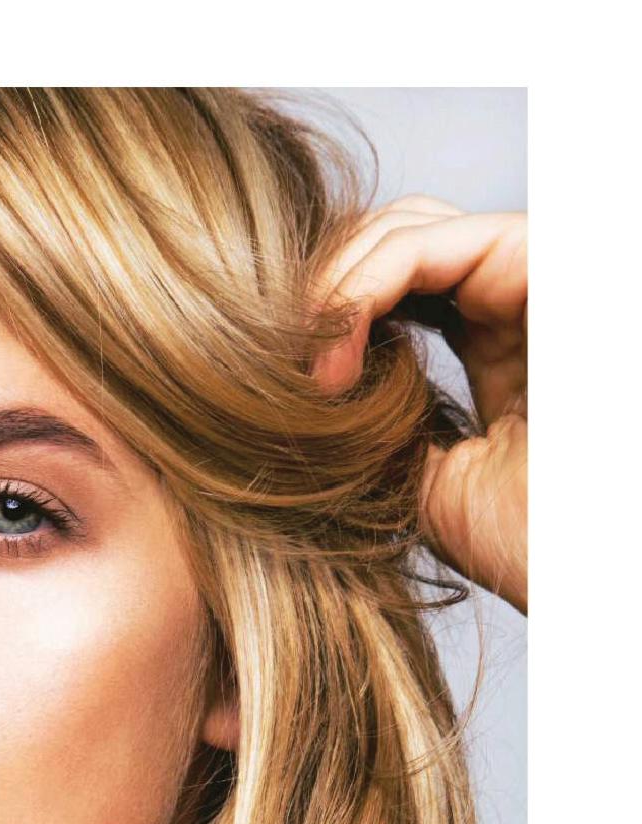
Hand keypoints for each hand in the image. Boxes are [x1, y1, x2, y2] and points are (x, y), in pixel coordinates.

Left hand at [309, 196, 526, 613]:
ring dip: (330, 290)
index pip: (394, 285)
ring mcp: (530, 275)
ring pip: (404, 227)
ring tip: (301, 370)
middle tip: (272, 367)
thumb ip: (375, 422)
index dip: (325, 317)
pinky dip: (359, 290)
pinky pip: (427, 240)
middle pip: (392, 239)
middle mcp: (515, 297)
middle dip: (320, 292)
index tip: (274, 390)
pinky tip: (329, 363)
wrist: (581, 565)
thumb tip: (298, 390)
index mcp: (496, 341)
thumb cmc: (524, 543)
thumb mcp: (422, 481)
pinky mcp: (541, 260)